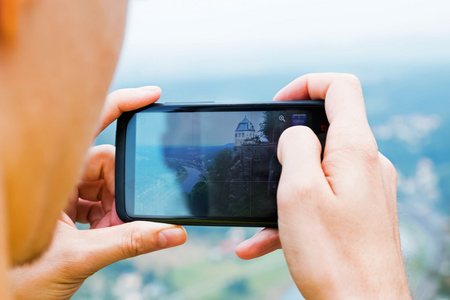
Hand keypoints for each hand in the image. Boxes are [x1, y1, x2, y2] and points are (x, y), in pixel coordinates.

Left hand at [8, 86, 186, 299]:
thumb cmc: (18, 280)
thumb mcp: (79, 258)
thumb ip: (130, 243)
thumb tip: (172, 231)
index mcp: (48, 176)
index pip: (89, 126)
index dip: (121, 104)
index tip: (152, 96)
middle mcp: (54, 178)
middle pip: (106, 164)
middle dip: (121, 191)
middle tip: (120, 221)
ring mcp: (60, 193)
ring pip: (105, 185)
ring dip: (115, 210)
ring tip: (107, 235)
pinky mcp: (66, 209)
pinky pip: (98, 201)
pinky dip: (108, 218)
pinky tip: (102, 235)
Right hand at [236, 74, 410, 298]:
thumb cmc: (333, 258)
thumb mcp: (299, 192)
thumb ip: (295, 147)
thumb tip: (294, 134)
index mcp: (355, 150)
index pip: (340, 87)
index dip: (305, 84)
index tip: (277, 106)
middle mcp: (368, 165)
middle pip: (327, 127)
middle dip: (287, 142)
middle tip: (263, 164)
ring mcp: (366, 190)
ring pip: (319, 170)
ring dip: (285, 186)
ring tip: (258, 214)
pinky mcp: (360, 213)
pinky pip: (323, 200)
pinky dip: (294, 213)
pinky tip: (261, 241)